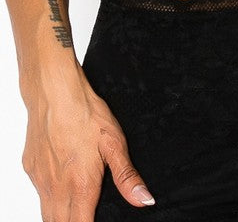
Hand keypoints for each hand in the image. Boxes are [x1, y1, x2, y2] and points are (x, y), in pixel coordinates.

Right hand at [21, 62, 154, 219]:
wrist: (54, 91)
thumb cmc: (86, 113)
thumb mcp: (115, 143)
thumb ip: (127, 176)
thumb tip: (144, 200)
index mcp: (80, 186)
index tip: (97, 220)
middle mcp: (56, 188)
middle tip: (89, 214)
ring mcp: (40, 179)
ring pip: (46, 213)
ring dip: (61, 215)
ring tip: (76, 207)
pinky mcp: (30, 167)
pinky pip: (38, 192)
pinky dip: (49, 196)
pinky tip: (61, 181)